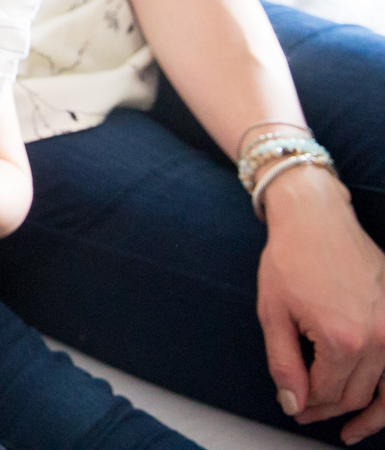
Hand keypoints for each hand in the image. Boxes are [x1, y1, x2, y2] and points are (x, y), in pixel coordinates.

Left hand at [255, 165, 384, 442]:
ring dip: (370, 414)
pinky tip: (377, 404)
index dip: (307, 405)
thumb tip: (294, 405)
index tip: (293, 408)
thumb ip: (284, 364)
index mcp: (342, 339)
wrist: (317, 219)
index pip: (326, 392)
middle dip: (329, 409)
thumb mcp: (273, 314)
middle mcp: (378, 338)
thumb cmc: (289, 260)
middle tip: (307, 414)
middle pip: (356, 394)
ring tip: (352, 432)